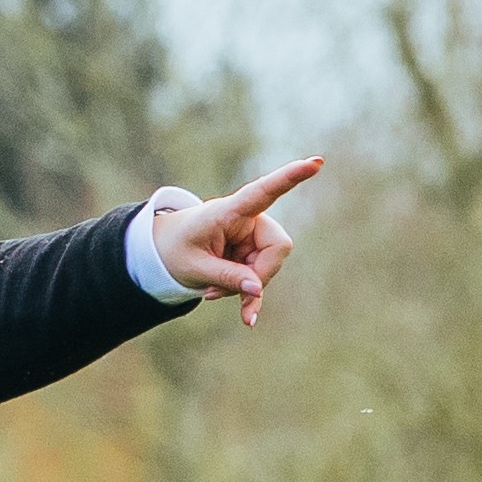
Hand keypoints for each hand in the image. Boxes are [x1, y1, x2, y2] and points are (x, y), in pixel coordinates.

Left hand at [151, 157, 321, 325]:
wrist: (166, 251)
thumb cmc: (176, 249)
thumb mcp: (194, 267)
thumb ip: (226, 276)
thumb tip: (258, 290)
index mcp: (229, 210)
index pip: (264, 191)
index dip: (290, 178)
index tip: (315, 162)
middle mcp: (248, 218)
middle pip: (277, 247)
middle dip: (257, 275)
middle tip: (220, 292)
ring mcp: (253, 236)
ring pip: (268, 266)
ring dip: (244, 286)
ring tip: (213, 292)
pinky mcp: (253, 252)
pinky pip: (262, 277)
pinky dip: (251, 296)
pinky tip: (247, 319)